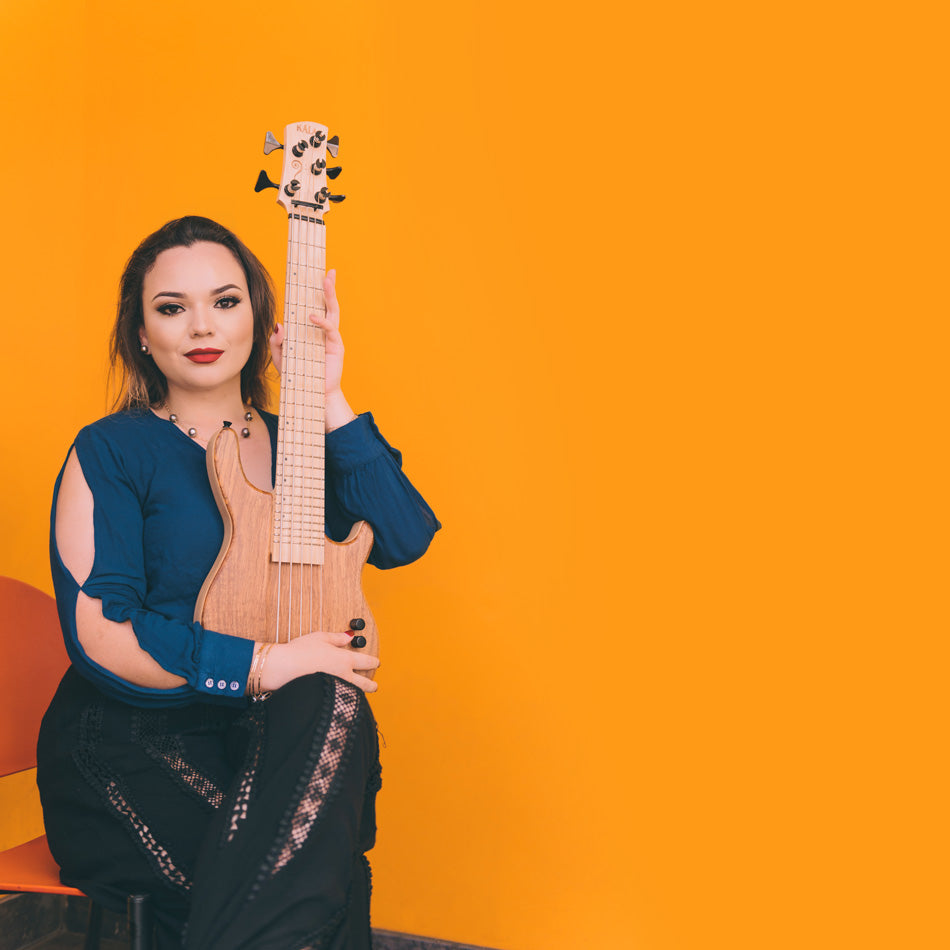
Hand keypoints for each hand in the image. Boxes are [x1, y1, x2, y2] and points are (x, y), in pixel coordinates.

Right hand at [261, 630, 378, 692]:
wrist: (283, 669)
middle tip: (374, 685)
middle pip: (366, 684)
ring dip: (359, 694)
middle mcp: (344, 676)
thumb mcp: (319, 638)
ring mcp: (335, 690)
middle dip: (372, 685)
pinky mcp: (325, 699)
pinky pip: (341, 701)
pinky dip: (345, 701)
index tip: (376, 662)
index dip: (374, 662)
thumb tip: (349, 636)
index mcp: (345, 660)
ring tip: (359, 694)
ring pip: (354, 695)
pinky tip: (343, 701)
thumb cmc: (299, 652)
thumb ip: (337, 638)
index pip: (367, 661)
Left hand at [268, 269, 355, 430]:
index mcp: (311, 331)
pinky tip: (313, 317)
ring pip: (332, 312)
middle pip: (328, 304)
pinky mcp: (336, 347)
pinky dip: (322, 322)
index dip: (313, 293)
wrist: (312, 395)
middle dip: (329, 287)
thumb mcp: (281, 358)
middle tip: (329, 272)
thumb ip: (276, 343)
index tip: (313, 276)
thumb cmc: (298, 376)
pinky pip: (330, 330)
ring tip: (328, 281)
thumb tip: (278, 325)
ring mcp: (331, 338)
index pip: (313, 307)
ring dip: (331, 295)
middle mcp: (323, 331)